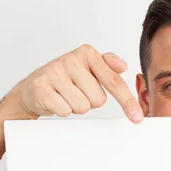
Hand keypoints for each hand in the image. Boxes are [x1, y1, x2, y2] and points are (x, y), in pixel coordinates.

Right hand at [14, 44, 143, 123]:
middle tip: (76, 92)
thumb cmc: (65, 79)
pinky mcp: (41, 88)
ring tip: (65, 96)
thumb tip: (122, 65)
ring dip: (75, 106)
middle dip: (89, 101)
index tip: (137, 117)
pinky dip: (62, 110)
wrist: (33, 87)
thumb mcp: (88, 68)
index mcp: (87, 53)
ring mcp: (54, 73)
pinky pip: (65, 111)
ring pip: (82, 107)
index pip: (113, 81)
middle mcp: (71, 59)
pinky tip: (55, 100)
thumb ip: (107, 66)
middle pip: (98, 100)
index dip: (127, 101)